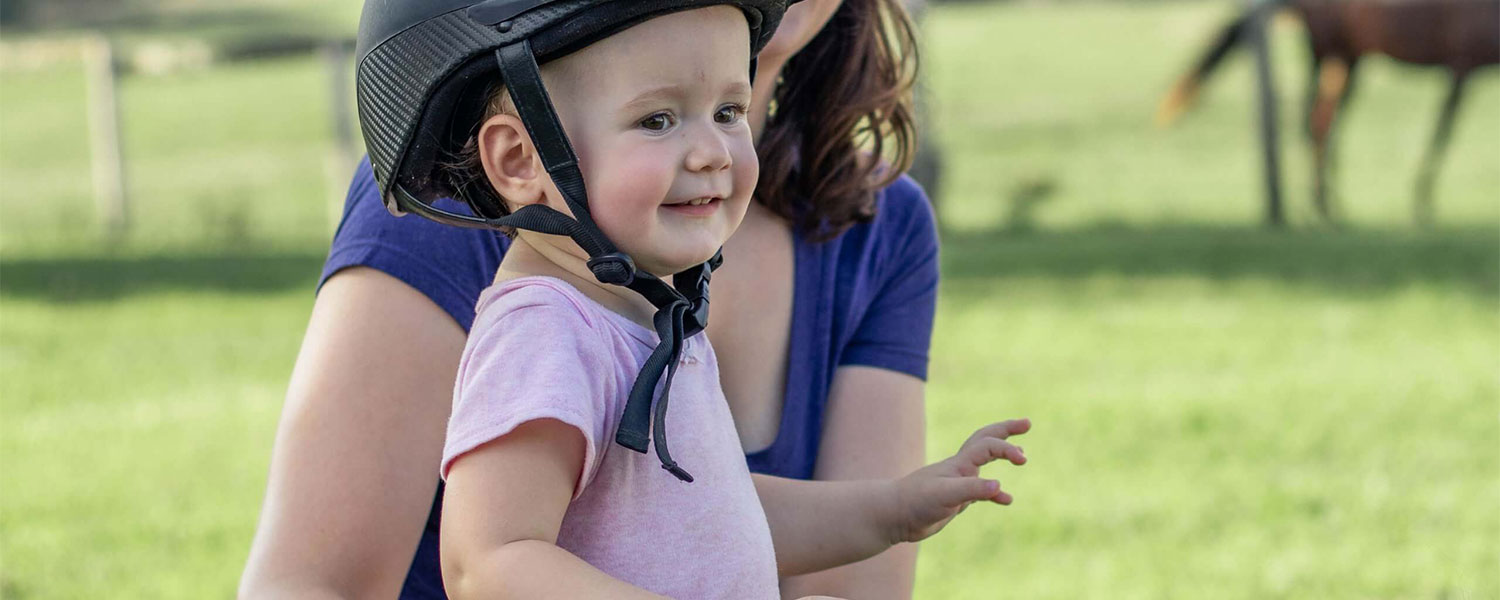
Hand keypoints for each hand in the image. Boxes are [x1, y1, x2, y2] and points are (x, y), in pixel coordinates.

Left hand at [888, 418, 1030, 543]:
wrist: (893, 515)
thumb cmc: (916, 501)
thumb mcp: (945, 495)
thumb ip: (971, 490)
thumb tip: (999, 487)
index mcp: (959, 463)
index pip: (988, 445)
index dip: (1007, 449)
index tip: (1022, 460)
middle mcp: (961, 468)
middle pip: (986, 440)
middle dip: (1006, 430)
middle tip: (1027, 423)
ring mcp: (958, 482)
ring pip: (984, 461)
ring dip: (1002, 454)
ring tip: (1021, 455)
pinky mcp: (956, 499)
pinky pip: (981, 491)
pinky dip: (996, 493)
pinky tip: (1006, 499)